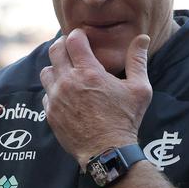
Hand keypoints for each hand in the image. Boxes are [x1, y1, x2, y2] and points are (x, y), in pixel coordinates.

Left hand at [40, 29, 151, 168]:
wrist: (108, 152)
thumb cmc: (125, 120)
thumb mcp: (139, 89)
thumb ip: (138, 60)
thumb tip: (142, 38)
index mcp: (89, 72)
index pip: (73, 40)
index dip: (77, 35)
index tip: (83, 38)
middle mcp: (68, 82)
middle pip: (54, 51)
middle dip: (62, 45)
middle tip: (72, 49)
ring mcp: (56, 98)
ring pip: (46, 71)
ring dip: (56, 68)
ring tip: (68, 73)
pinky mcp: (50, 113)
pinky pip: (46, 94)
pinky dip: (53, 90)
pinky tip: (66, 95)